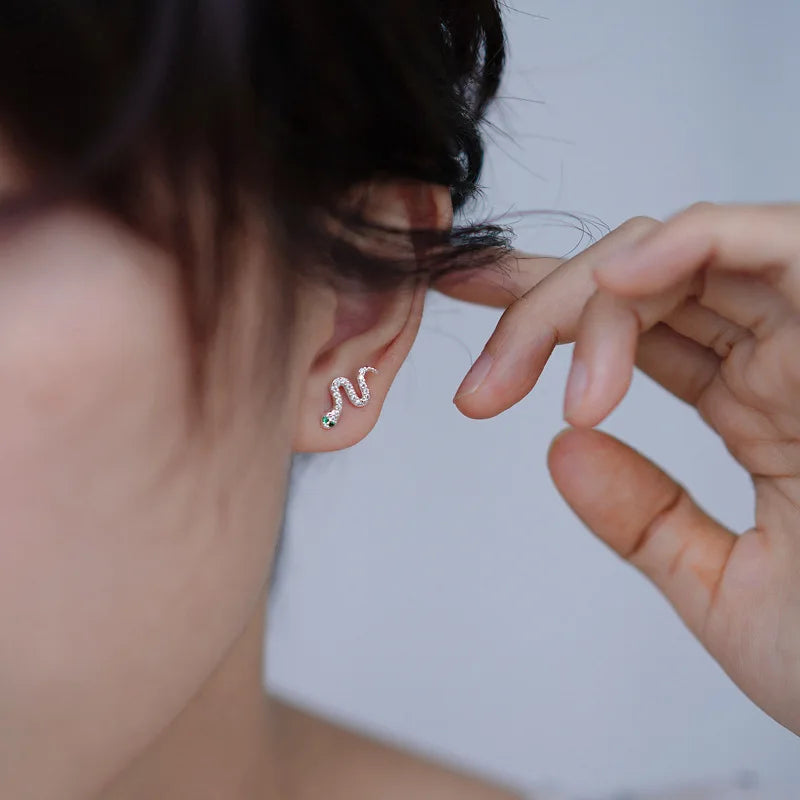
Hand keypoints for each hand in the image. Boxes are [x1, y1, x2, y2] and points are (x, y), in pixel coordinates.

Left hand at [437, 203, 799, 735]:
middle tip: (480, 385)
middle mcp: (789, 358)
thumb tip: (562, 453)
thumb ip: (645, 520)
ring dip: (592, 293)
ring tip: (523, 368)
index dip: (549, 309)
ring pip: (688, 252)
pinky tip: (619, 283)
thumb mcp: (726, 590)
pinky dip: (692, 243)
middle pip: (646, 280)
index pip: (642, 328)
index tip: (470, 303)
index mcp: (762, 406)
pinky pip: (776, 242)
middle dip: (544, 309)